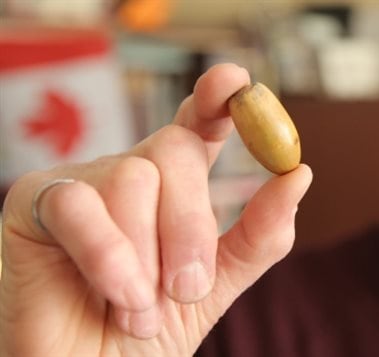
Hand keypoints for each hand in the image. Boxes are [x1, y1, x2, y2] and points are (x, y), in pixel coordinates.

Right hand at [0, 63, 311, 355]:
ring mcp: (83, 184)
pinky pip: (81, 205)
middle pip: (175, 150)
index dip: (217, 99)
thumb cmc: (149, 333)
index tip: (236, 81)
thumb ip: (259, 236)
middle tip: (188, 289)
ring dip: (148, 259)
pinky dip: (109, 257)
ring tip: (140, 311)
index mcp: (173, 189)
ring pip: (134, 178)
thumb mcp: (218, 285)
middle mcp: (131, 175)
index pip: (197, 127)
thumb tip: (300, 174)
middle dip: (190, 227)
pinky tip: (120, 296)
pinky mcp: (36, 203)